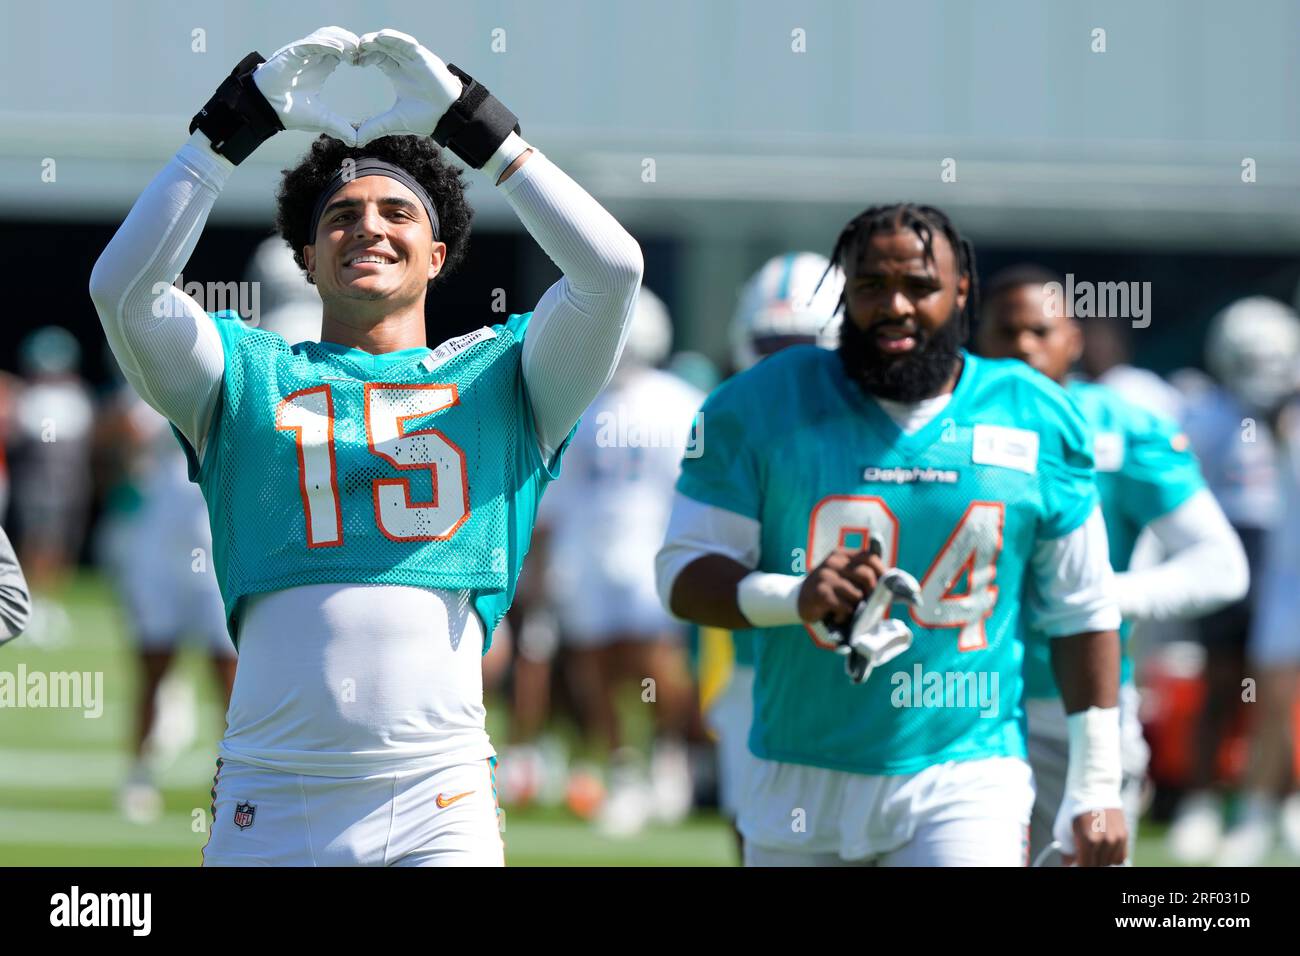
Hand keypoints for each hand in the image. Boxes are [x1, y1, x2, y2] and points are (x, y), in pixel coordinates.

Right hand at [252, 26, 359, 143]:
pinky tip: (339, 51)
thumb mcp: (321, 119)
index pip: (340, 50)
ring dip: (341, 40)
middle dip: (350, 42)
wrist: (266, 109)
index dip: (353, 53)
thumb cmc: (288, 110)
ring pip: (325, 36)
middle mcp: (312, 57)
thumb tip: (355, 142)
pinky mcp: (292, 52)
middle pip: (335, 38)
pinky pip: (311, 43)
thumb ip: (339, 127)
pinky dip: (326, 43)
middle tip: (363, 53)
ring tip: (353, 51)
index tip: (362, 62)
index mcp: (320, 68)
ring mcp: (302, 53)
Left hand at [355, 29, 462, 143]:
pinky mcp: (423, 57)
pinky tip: (381, 37)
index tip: (353, 62)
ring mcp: (413, 58)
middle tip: (354, 51)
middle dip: (367, 46)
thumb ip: (374, 127)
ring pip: (392, 42)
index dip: (364, 57)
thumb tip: (356, 141)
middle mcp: (404, 63)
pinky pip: (406, 42)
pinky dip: (394, 37)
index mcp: (396, 73)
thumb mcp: (394, 121)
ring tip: (363, 42)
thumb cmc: (425, 118)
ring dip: (377, 39)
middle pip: (382, 47)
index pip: (376, 57)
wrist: (446, 117)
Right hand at [798, 546, 883, 625]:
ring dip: (856, 607)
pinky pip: (845, 606)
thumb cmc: (829, 591)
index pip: (870, 557)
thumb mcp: (843, 576)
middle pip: (867, 575)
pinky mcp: (821, 593)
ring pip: (857, 594)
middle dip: (871, 593)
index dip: (882, 572)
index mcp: (841, 555)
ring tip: (848, 609)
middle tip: (866, 603)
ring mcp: (825, 576)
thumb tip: (891, 582)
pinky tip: (837, 615)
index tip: (885, 586)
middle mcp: (833, 562)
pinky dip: (845, 615)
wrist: (797, 600)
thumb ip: (862, 574)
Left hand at [1061, 807, 1127, 866]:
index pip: (1086, 867)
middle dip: (1089, 862)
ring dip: (1101, 860)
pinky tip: (1103, 848)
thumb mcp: (1063, 830)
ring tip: (1093, 849)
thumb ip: (1067, 852)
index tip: (1077, 864)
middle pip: (1098, 865)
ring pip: (1109, 863)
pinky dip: (1112, 856)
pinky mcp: (1124, 836)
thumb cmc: (1074, 809)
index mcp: (1088, 840)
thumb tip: (1069, 866)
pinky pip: (1120, 856)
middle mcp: (1105, 841)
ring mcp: (1117, 839)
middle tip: (1083, 854)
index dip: (1080, 867)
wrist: (1093, 790)